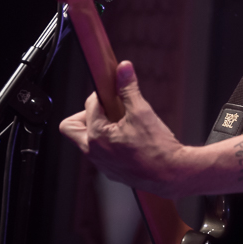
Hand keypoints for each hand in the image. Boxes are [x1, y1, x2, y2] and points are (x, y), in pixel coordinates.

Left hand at [58, 61, 188, 197]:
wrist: (171, 174)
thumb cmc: (157, 148)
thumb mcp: (142, 111)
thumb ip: (129, 88)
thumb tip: (123, 69)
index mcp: (97, 135)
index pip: (89, 105)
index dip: (103, 95)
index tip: (114, 92)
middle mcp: (93, 152)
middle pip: (71, 127)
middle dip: (85, 114)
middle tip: (105, 110)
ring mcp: (101, 164)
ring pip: (85, 141)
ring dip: (96, 128)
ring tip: (119, 123)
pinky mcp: (110, 171)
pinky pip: (99, 153)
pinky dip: (106, 142)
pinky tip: (126, 138)